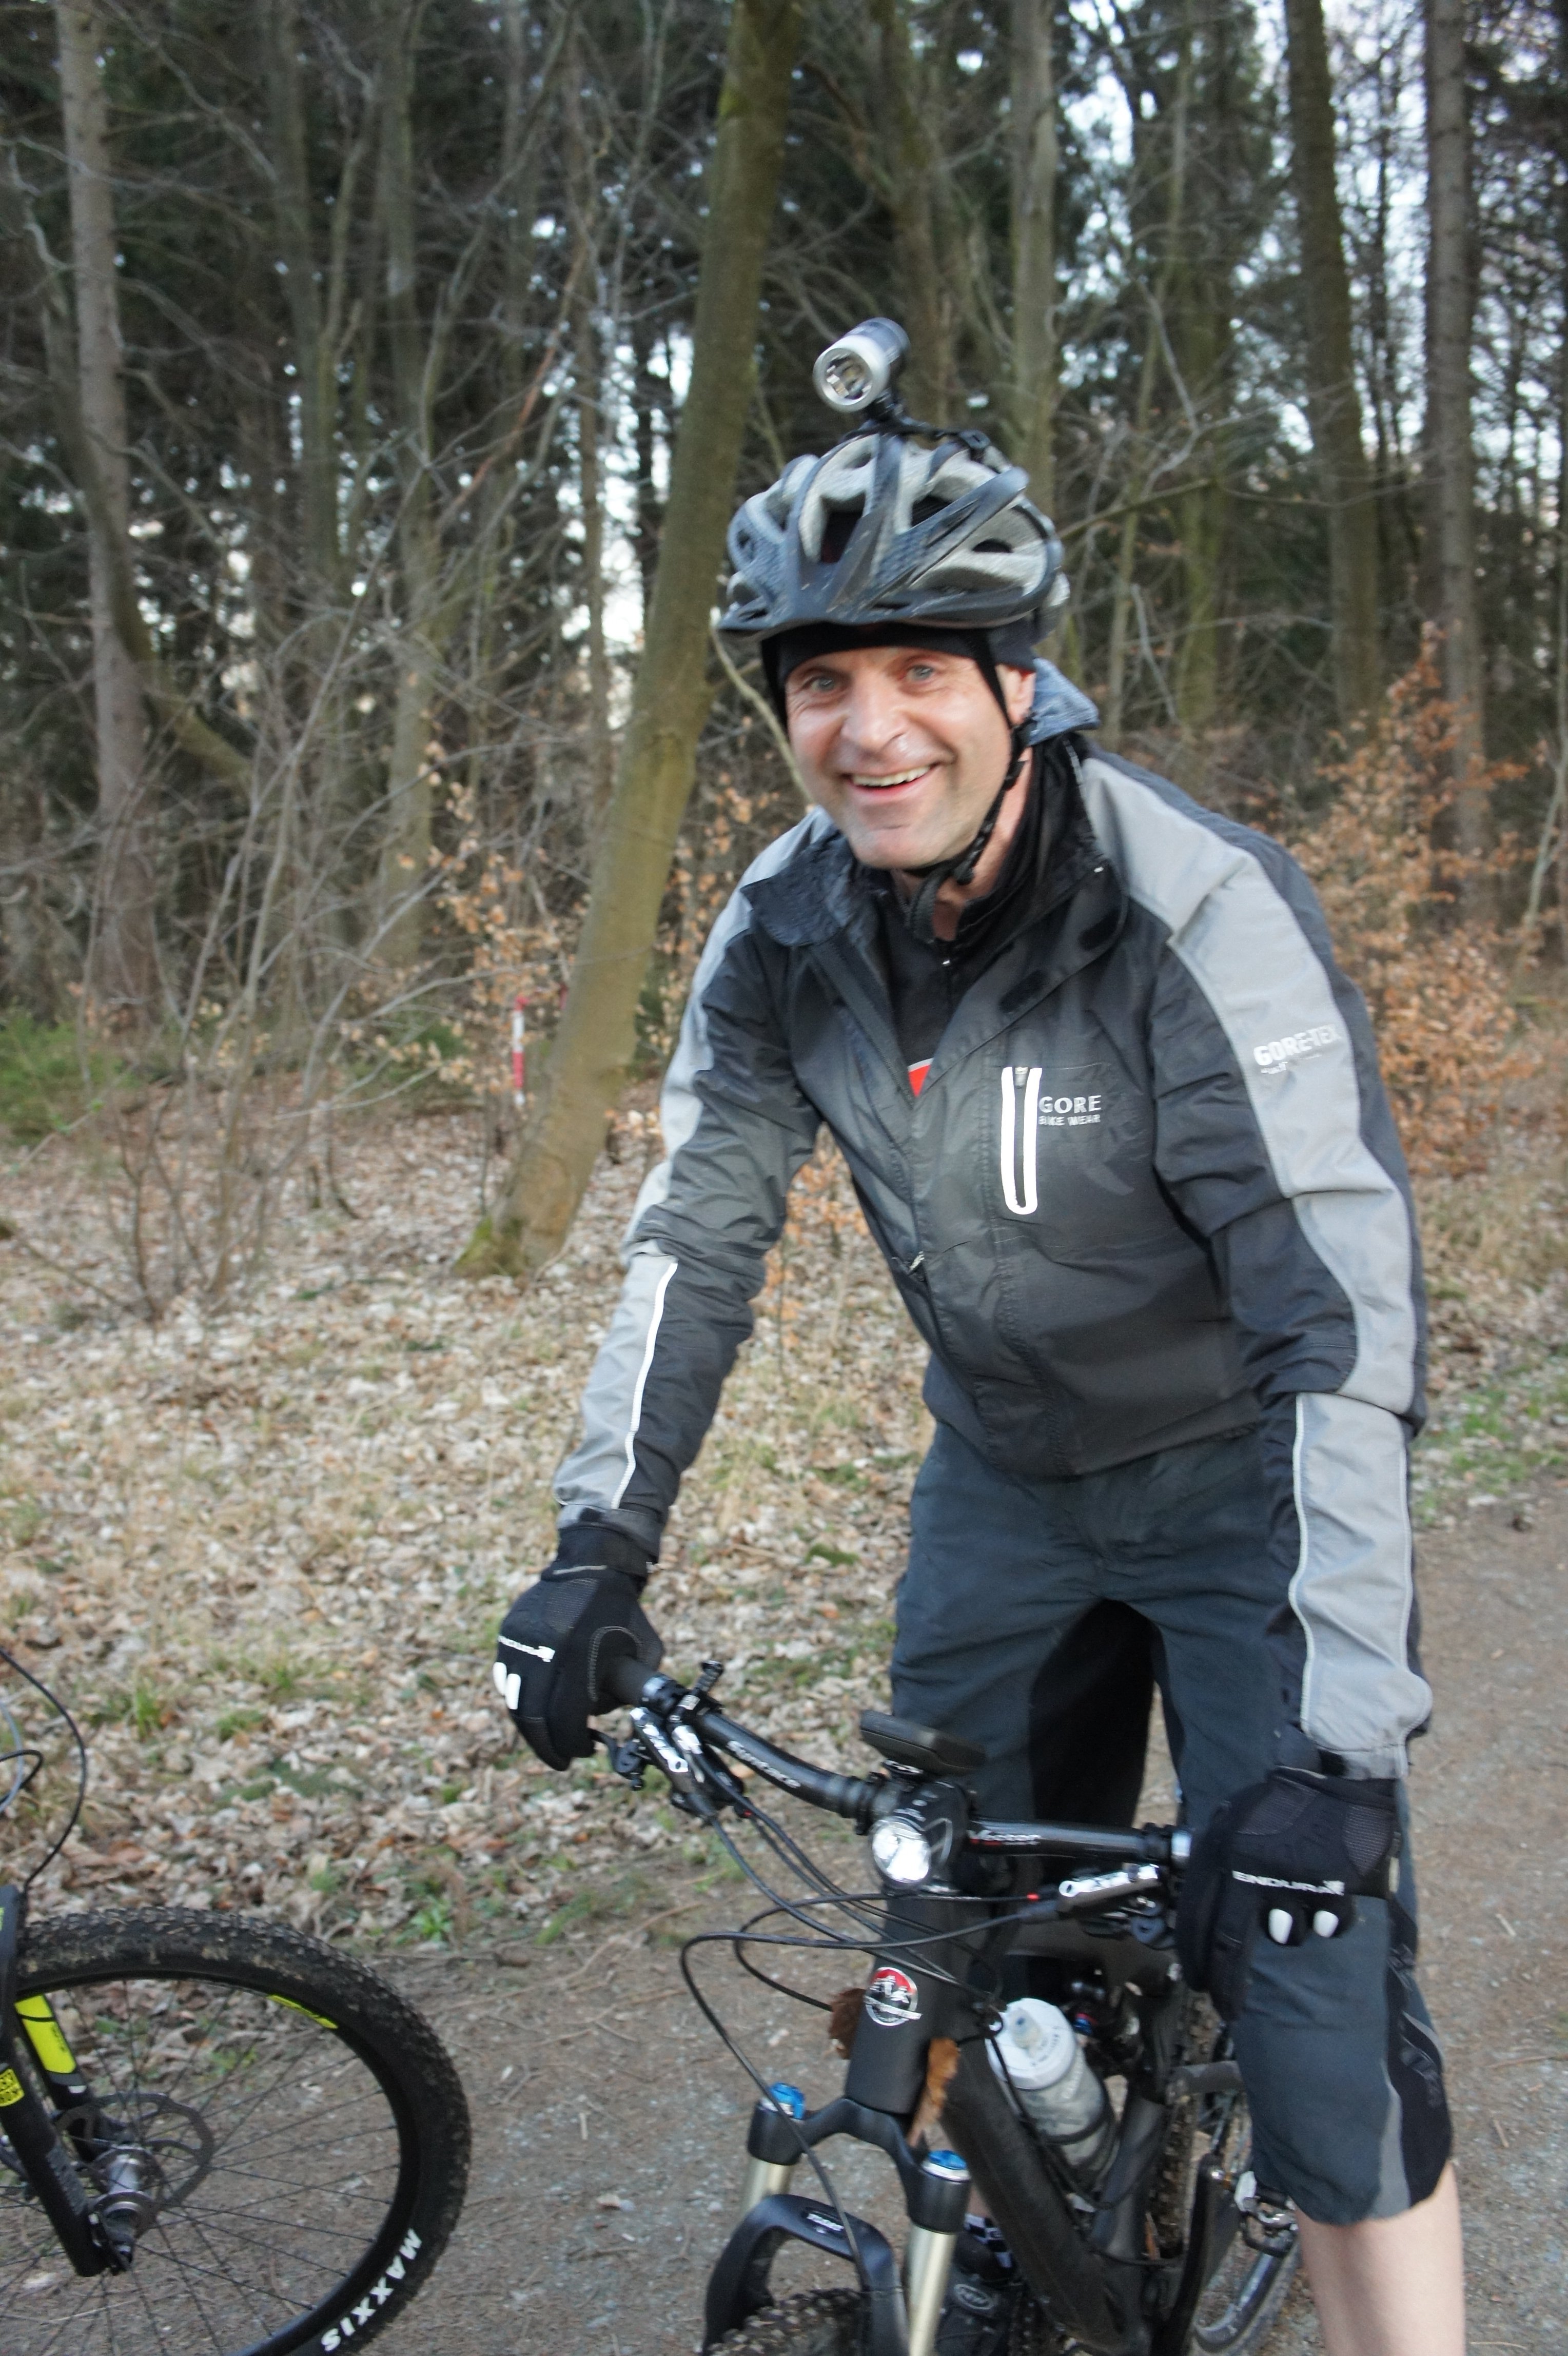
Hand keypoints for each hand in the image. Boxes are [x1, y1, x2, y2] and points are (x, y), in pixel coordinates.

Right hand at [493, 1524, 661, 1771]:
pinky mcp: (509, 1633)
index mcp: (580, 1652)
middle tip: (560, 1759)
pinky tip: (538, 1706)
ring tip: (550, 1737)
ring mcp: (520, 1638)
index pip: (564, 1716)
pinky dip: (519, 1699)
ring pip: (514, 1700)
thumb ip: (628, 1691)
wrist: (592, 1563)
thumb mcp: (643, 1650)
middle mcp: (545, 1646)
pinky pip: (506, 1678)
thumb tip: (599, 1722)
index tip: (581, 1752)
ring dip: (531, 1727)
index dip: (571, 1744)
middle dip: (547, 1746)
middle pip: (533, 1714)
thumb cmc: (623, 1612)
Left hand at [1175, 1767, 1398, 2020]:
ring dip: (1291, 1931)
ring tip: (1297, 1904)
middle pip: (1231, 1945)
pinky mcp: (1328, 1885)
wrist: (1332, 1776)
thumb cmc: (1283, 1801)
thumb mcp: (1235, 1821)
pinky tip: (1327, 1899)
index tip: (1200, 1983)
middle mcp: (1250, 1870)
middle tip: (1227, 2009)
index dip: (1196, 1959)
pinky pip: (1325, 1927)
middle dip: (1227, 1985)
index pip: (1198, 1920)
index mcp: (1222, 1854)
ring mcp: (1290, 1880)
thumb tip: (1207, 1909)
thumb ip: (1220, 1861)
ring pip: (1285, 1937)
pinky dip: (1327, 1921)